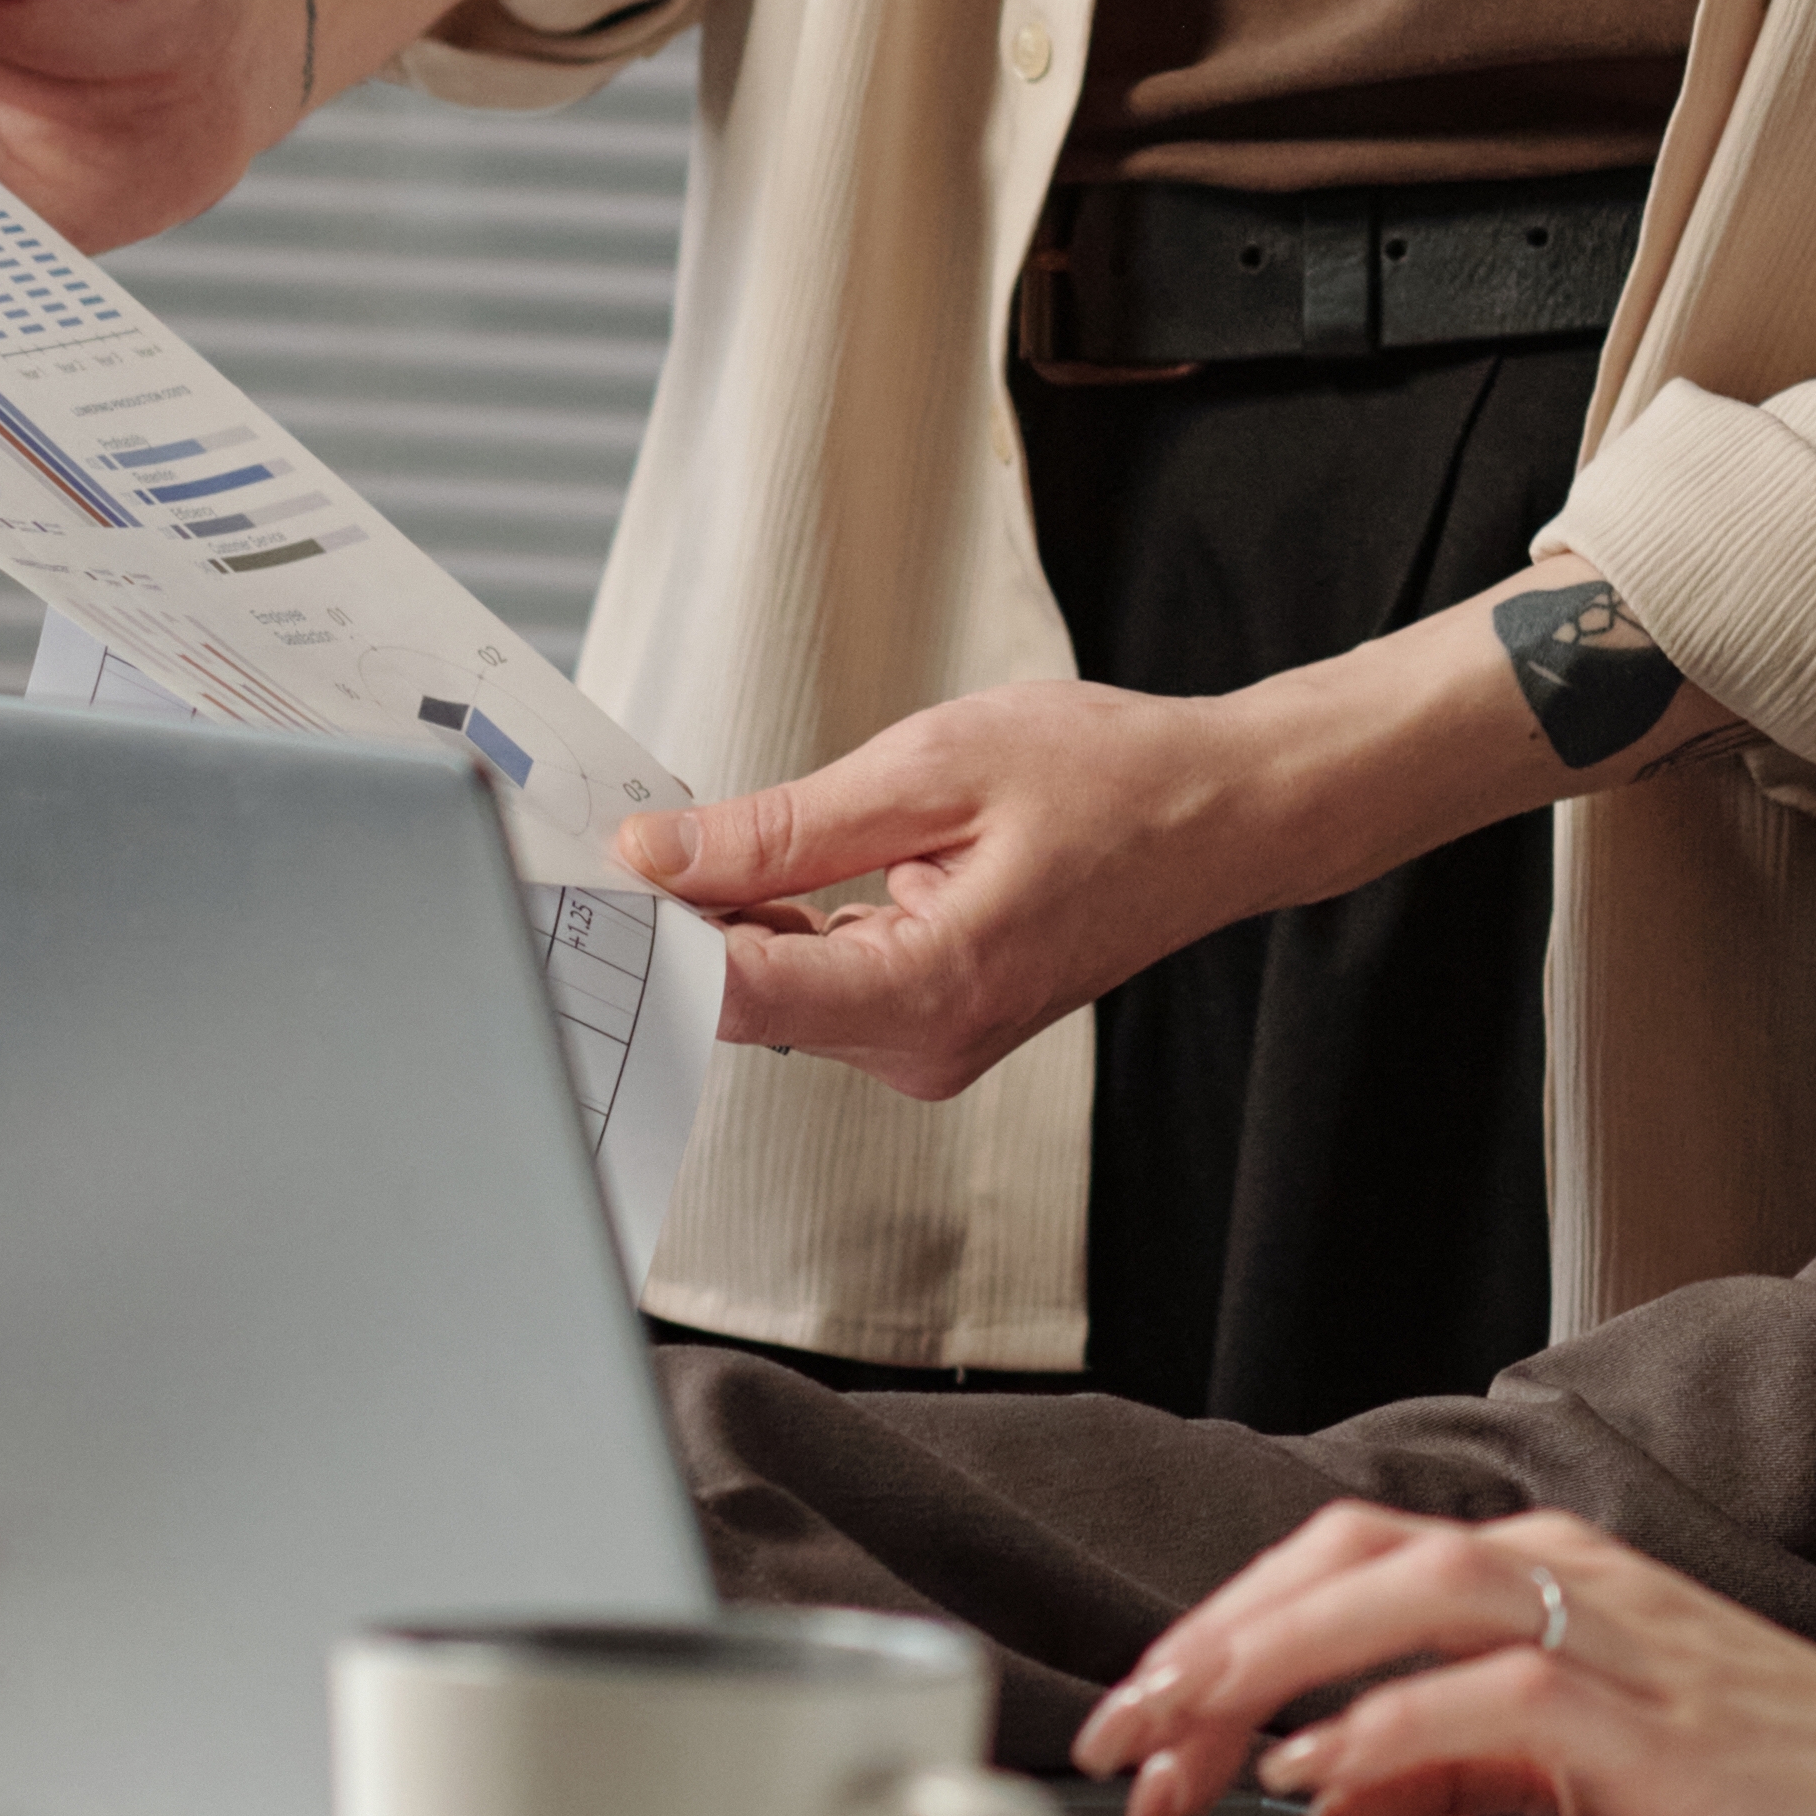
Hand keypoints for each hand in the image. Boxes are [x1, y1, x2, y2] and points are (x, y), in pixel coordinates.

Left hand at [614, 685, 1348, 1101]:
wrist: (1224, 814)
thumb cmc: (1116, 781)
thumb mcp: (936, 766)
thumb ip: (786, 825)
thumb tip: (661, 857)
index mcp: (931, 990)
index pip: (734, 993)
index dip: (649, 932)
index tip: (591, 877)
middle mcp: (924, 1048)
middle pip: (746, 996)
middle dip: (692, 912)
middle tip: (647, 823)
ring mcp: (931, 1049)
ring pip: (779, 991)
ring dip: (748, 915)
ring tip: (761, 830)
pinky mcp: (934, 1031)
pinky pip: (825, 985)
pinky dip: (796, 927)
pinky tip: (817, 863)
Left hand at [1079, 1502, 1815, 1815]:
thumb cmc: (1761, 1784)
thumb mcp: (1568, 1777)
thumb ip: (1442, 1778)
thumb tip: (1317, 1804)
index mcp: (1547, 1573)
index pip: (1347, 1564)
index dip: (1228, 1629)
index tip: (1145, 1720)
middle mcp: (1568, 1574)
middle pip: (1351, 1556)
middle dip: (1216, 1636)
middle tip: (1122, 1725)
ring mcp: (1610, 1632)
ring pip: (1406, 1593)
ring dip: (1272, 1659)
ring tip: (1181, 1734)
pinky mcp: (1646, 1715)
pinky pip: (1494, 1696)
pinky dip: (1391, 1724)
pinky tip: (1317, 1770)